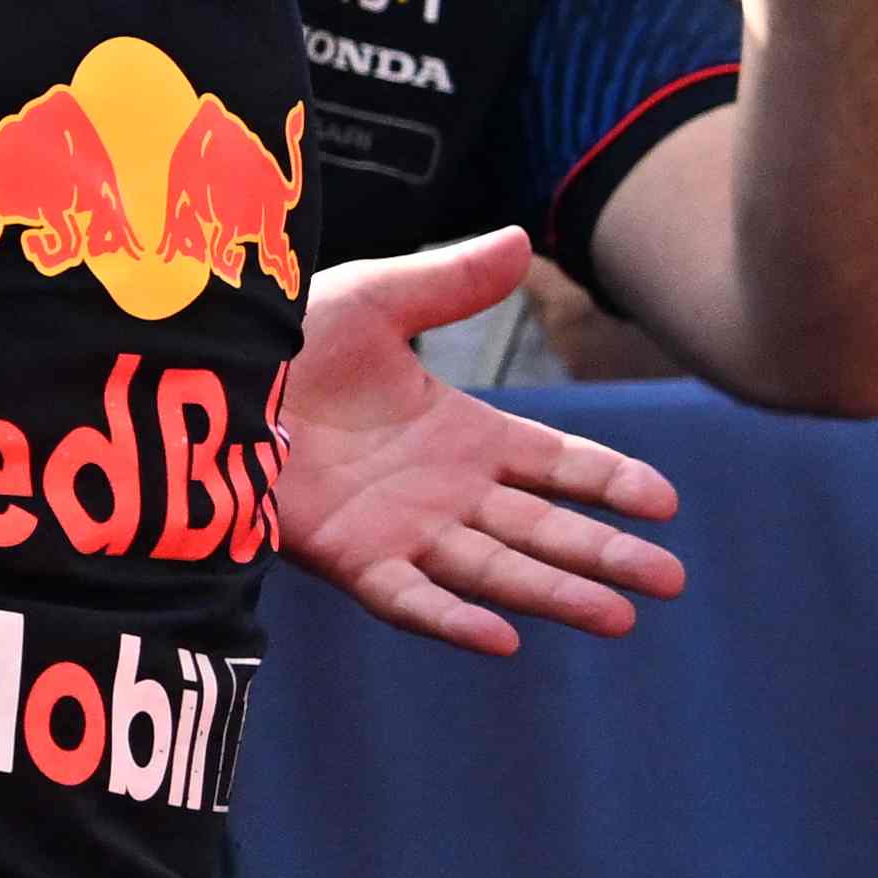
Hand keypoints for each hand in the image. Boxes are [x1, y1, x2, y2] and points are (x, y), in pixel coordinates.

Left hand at [270, 233, 693, 654]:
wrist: (208, 377)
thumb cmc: (287, 340)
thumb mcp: (377, 297)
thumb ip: (450, 282)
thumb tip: (518, 239)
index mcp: (462, 432)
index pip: (556, 463)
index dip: (608, 482)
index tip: (665, 504)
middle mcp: (445, 490)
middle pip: (542, 528)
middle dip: (606, 554)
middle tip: (669, 582)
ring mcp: (402, 529)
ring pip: (494, 569)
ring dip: (554, 593)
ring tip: (618, 619)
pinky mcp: (350, 558)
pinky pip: (410, 597)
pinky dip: (453, 618)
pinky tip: (502, 638)